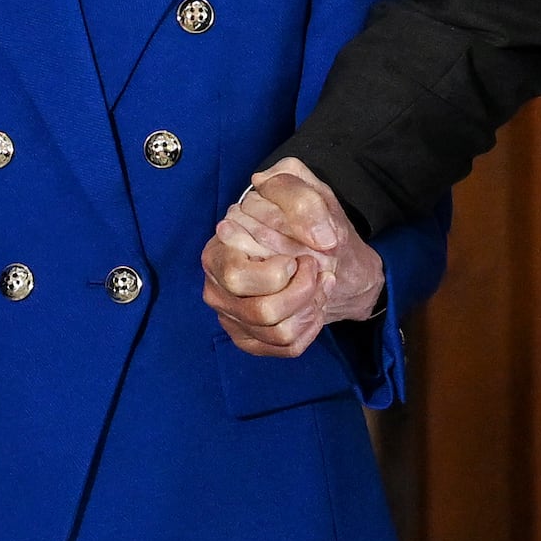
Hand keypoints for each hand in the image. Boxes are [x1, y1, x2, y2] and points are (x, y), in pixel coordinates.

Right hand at [205, 157, 383, 358]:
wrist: (322, 251)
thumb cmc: (305, 222)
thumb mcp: (304, 192)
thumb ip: (303, 200)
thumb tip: (319, 238)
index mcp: (218, 253)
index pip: (237, 277)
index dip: (277, 273)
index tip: (297, 258)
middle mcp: (218, 289)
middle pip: (260, 312)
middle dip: (302, 293)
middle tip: (315, 270)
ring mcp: (233, 318)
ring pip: (277, 333)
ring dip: (311, 309)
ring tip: (321, 286)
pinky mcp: (252, 339)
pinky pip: (286, 348)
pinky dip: (311, 328)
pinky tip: (315, 305)